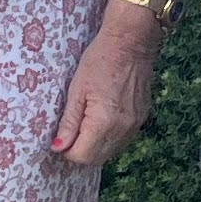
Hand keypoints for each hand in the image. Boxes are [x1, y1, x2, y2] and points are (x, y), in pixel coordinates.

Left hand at [48, 9, 167, 166]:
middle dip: (80, 152)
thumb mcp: (76, 90)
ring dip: (94, 147)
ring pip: (110, 152)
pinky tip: (100, 123)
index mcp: (103, 122)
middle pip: (97, 159)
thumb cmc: (100, 60)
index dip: (66, 150)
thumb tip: (58, 147)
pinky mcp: (142, 119)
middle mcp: (123, 129)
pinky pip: (122, 141)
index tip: (59, 138)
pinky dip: (108, 139)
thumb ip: (69, 122)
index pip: (82, 156)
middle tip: (69, 134)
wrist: (131, 42)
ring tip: (84, 126)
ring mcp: (135, 125)